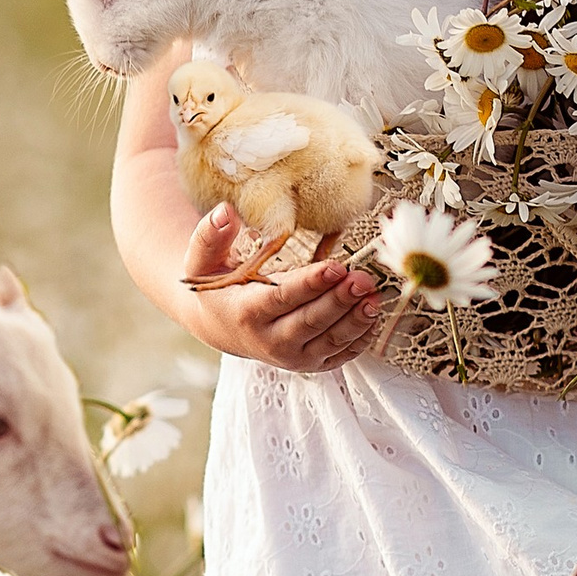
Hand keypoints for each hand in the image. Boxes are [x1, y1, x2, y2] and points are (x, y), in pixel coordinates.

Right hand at [176, 207, 383, 373]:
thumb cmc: (216, 287)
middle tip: (363, 279)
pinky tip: (373, 315)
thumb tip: (225, 211)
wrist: (220, 325)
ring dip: (356, 320)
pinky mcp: (310, 363)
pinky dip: (360, 338)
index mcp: (246, 313)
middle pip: (311, 322)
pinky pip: (340, 355)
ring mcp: (292, 357)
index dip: (310, 284)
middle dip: (340, 300)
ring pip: (329, 341)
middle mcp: (269, 341)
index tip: (335, 267)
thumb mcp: (202, 260)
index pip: (282, 298)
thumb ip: (210, 235)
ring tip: (374, 296)